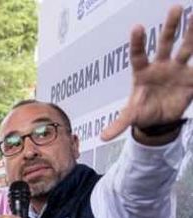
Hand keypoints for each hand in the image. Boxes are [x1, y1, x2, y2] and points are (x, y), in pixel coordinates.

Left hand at [101, 6, 192, 141]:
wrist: (160, 119)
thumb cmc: (142, 111)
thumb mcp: (131, 117)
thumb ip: (118, 124)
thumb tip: (102, 138)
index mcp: (143, 73)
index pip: (138, 55)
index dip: (138, 42)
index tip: (137, 27)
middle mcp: (161, 66)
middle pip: (165, 43)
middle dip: (170, 26)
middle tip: (175, 7)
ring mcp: (178, 69)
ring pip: (187, 47)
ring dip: (192, 33)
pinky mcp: (191, 78)